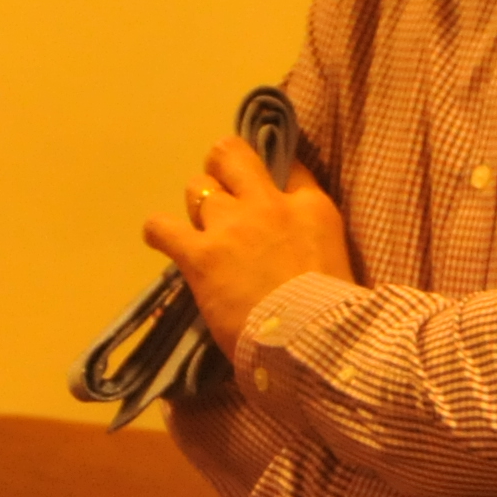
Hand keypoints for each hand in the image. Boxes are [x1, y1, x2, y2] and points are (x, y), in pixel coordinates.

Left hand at [140, 133, 354, 351]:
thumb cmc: (332, 315)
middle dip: (222, 166)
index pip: (291, 168)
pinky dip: (159, 231)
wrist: (309, 341)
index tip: (269, 189)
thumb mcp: (338, 262)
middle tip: (221, 188)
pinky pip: (163, 228)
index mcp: (312, 208)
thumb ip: (313, 243)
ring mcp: (232, 226)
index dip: (276, 175)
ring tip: (200, 229)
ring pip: (198, 188)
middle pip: (233, 156)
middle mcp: (269, 204)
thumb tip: (296, 253)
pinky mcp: (201, 254)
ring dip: (197, 205)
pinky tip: (160, 239)